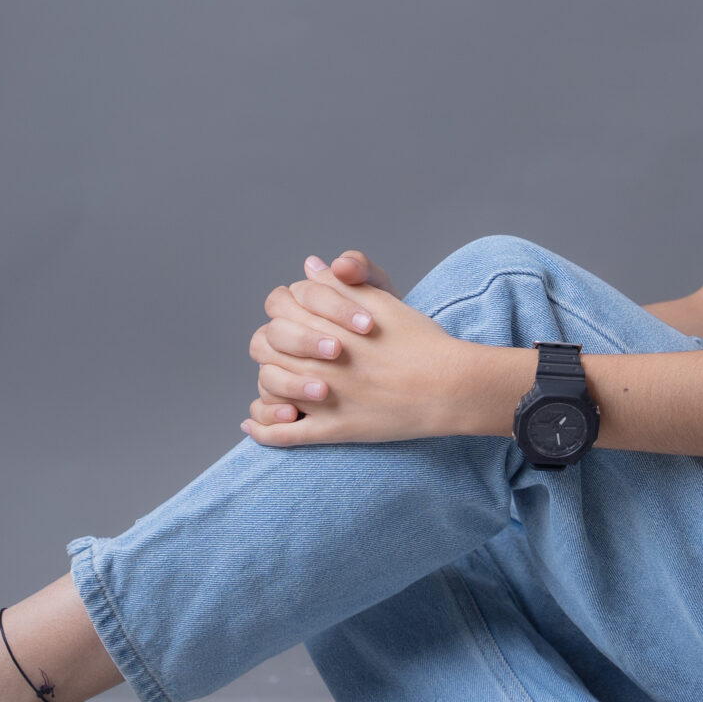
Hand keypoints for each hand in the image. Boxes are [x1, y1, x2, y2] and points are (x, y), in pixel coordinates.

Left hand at [242, 254, 483, 445]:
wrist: (449, 386)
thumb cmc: (420, 341)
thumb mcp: (381, 300)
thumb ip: (340, 284)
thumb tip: (309, 267)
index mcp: (328, 322)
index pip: (281, 306)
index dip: (287, 308)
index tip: (300, 315)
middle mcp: (319, 358)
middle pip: (267, 344)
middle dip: (272, 343)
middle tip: (286, 347)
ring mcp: (324, 397)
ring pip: (269, 386)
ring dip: (267, 381)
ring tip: (276, 381)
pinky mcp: (333, 430)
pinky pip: (284, 434)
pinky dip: (263, 429)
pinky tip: (253, 424)